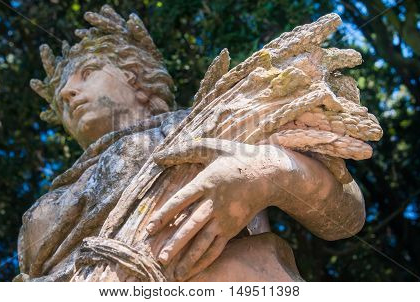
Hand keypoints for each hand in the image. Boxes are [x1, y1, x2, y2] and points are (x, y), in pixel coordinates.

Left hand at [147, 139, 282, 279]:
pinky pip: (218, 246)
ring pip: (204, 240)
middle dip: (175, 243)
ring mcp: (225, 217)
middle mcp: (215, 202)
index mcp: (206, 182)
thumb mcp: (211, 147)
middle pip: (191, 225)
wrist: (270, 173)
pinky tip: (194, 269)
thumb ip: (184, 151)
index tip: (149, 229)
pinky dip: (206, 259)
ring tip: (175, 272)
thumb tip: (157, 156)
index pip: (180, 201)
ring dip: (189, 257)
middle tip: (160, 258)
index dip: (164, 215)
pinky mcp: (233, 227)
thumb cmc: (238, 157)